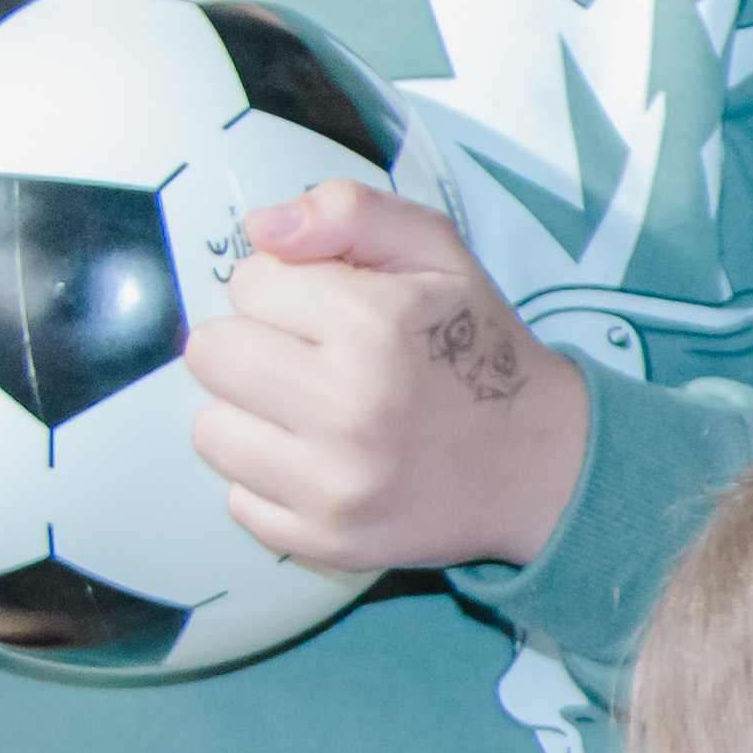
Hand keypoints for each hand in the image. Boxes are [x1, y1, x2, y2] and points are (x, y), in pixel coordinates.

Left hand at [182, 185, 588, 572]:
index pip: (248, 282)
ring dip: (252, 415)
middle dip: (254, 344)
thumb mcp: (437, 252)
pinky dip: (272, 479)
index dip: (287, 287)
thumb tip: (261, 228)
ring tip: (311, 412)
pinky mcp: (325, 541)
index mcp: (375, 325)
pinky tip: (322, 463)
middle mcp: (349, 408)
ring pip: (211, 430)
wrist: (541, 466)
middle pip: (211, 353)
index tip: (330, 309)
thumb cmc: (477, 347)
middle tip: (309, 359)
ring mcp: (335, 485)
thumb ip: (350, 211)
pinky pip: (239, 498)